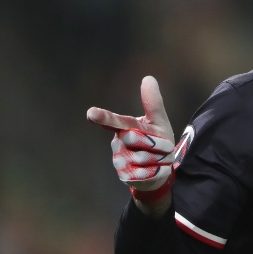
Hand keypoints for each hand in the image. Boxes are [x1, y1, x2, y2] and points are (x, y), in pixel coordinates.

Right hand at [86, 76, 175, 202]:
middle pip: (134, 137)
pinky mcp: (124, 175)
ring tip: (158, 159)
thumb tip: (148, 78)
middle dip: (156, 142)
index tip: (91, 113)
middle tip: (161, 147)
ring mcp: (119, 160)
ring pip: (143, 157)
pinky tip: (154, 170)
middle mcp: (117, 143)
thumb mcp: (159, 121)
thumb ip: (153, 103)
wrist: (161, 169)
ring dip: (159, 158)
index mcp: (124, 127)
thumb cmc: (159, 142)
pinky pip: (145, 172)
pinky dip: (157, 170)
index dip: (103, 117)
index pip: (113, 121)